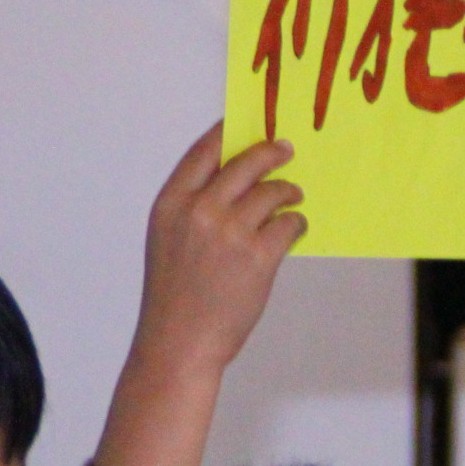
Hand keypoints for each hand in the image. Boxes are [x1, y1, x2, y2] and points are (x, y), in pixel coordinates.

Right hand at [129, 126, 304, 377]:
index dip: (229, 131)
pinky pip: (288, 224)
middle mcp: (200, 210)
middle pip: (246, 163)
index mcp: (171, 203)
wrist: (179, 342)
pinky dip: (296, 222)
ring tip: (293, 198)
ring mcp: (230, 232)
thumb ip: (193, 208)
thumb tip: (235, 181)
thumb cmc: (174, 297)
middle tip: (286, 150)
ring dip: (288, 192)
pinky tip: (296, 227)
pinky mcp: (259, 256)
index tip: (247, 123)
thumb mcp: (168, 241)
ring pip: (272, 192)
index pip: (205, 151)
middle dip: (271, 152)